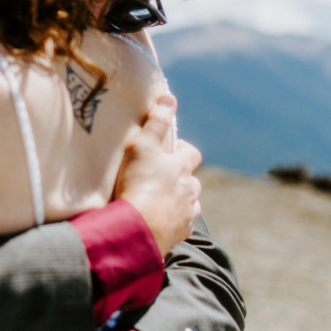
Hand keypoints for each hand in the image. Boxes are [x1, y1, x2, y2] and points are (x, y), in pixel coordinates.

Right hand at [113, 95, 201, 256]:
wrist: (138, 228)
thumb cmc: (138, 184)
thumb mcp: (142, 145)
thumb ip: (156, 122)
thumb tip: (169, 97)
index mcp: (182, 168)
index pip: (193, 153)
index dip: (182, 150)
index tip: (168, 151)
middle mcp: (190, 190)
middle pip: (192, 180)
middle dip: (180, 178)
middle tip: (159, 177)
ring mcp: (186, 213)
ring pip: (189, 203)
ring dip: (178, 200)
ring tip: (158, 201)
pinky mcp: (179, 234)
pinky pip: (181, 225)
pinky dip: (173, 221)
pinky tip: (158, 221)